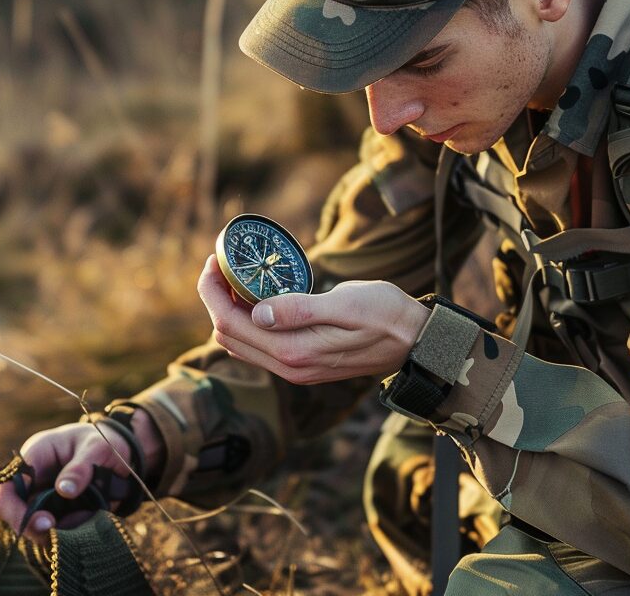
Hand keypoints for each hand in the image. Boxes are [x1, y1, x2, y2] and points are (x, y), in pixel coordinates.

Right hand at [0, 410, 163, 541]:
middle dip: (36, 527)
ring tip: (87, 515)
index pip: (6, 488)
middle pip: (15, 514)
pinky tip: (90, 517)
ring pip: (36, 527)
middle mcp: (33, 480)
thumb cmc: (103, 441)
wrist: (120, 452)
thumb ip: (81, 467)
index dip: (14, 510)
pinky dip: (72, 532)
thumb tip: (64, 491)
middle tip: (59, 531)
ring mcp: (43, 499)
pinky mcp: (57, 513)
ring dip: (59, 531)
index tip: (44, 522)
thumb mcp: (97, 447)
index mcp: (34, 457)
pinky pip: (57, 531)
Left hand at [197, 254, 428, 384]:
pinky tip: (256, 297)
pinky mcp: (303, 364)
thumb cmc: (386, 315)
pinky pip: (259, 346)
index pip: (230, 323)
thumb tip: (257, 312)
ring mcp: (295, 369)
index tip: (215, 260)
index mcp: (293, 352)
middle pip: (227, 335)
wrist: (416, 341)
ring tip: (235, 277)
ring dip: (229, 310)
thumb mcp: (345, 304)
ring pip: (240, 343)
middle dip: (215, 299)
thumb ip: (300, 311)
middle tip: (221, 264)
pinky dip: (247, 321)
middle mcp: (288, 367)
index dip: (212, 291)